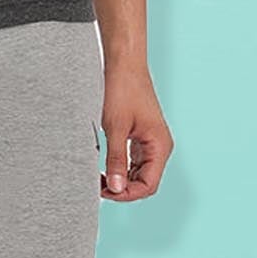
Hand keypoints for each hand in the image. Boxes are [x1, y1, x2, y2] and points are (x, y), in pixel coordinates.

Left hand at [99, 56, 171, 200]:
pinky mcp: (139, 136)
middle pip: (144, 182)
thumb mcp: (115, 127)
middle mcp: (159, 146)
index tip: (104, 191)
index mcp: (160, 146)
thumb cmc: (122, 89)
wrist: (123, 63)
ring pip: (137, 173)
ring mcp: (150, 142)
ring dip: (120, 179)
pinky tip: (102, 165)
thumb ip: (116, 159)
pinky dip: (118, 167)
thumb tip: (116, 188)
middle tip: (97, 184)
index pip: (148, 185)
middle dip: (122, 188)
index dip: (126, 194)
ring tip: (97, 176)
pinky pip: (132, 161)